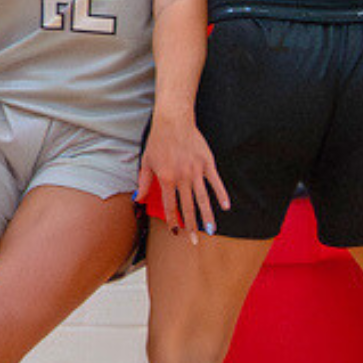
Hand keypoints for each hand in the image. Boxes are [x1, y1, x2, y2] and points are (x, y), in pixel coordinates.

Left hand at [136, 113, 228, 242]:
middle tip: (195, 241)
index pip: (169, 205)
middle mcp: (182, 177)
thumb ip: (143, 182)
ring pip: (203, 198)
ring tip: (211, 231)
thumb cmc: (157, 141)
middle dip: (191, 226)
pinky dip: (221, 194)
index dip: (173, 221)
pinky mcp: (207, 162)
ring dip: (207, 216)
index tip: (176, 233)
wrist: (173, 120)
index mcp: (166, 178)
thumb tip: (137, 199)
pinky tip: (225, 207)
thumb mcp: (146, 161)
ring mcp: (196, 170)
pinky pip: (215, 181)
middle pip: (187, 206)